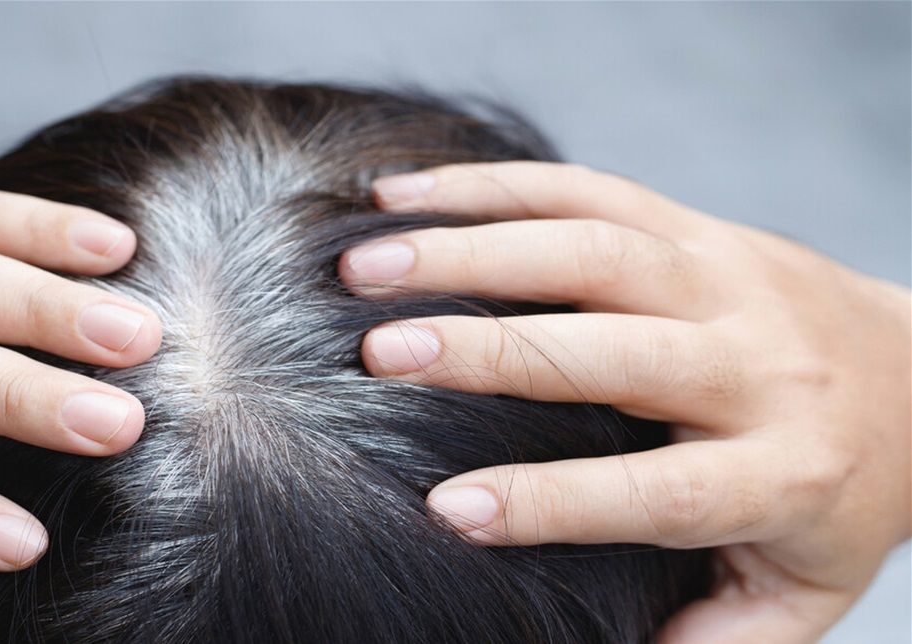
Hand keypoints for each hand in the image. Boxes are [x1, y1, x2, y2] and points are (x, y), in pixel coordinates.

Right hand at [339, 162, 910, 641]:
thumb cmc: (837, 501)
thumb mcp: (800, 593)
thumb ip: (715, 636)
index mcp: (783, 473)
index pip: (660, 492)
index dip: (553, 502)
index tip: (448, 510)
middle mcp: (758, 366)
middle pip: (615, 349)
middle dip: (488, 349)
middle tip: (376, 355)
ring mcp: (724, 279)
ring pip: (591, 249)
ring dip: (468, 248)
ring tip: (361, 266)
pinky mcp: (695, 225)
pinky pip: (586, 188)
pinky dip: (488, 185)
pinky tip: (401, 194)